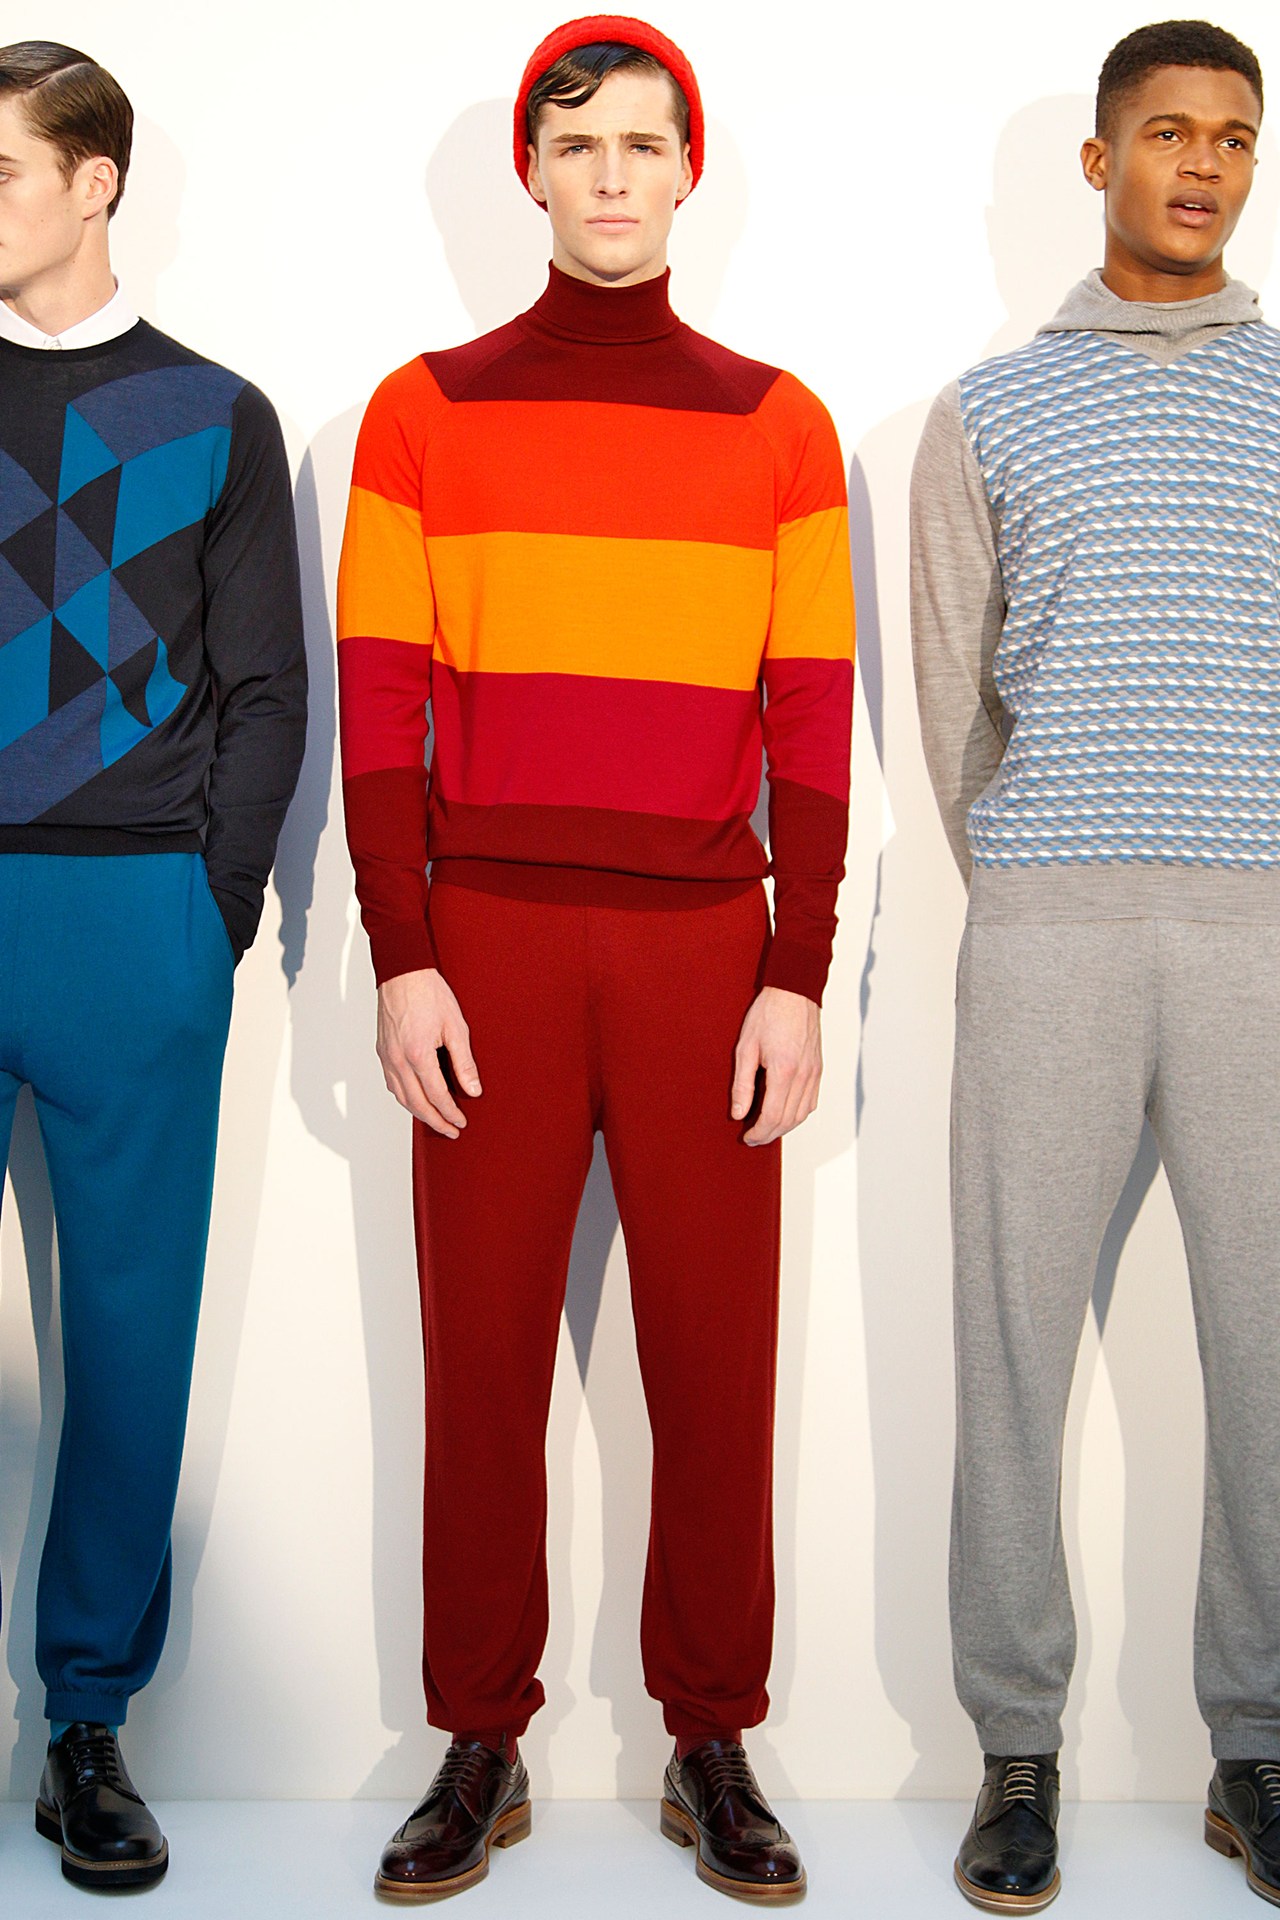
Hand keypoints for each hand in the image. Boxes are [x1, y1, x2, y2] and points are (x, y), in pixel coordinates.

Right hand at [376, 968, 480, 1138]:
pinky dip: (404, 1097)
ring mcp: (386, 1057)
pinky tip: (415, 1099)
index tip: (461, 1122)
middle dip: (435, 1121)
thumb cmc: (429, 993)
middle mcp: (398, 1060)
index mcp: (418, 1055)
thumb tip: (473, 1090)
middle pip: (416, 1103)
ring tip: (435, 1120)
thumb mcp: (456, 1027)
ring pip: (400, 1097)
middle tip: (451, 1131)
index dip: (450, 1113)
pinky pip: (391, 1084)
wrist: (403, 972)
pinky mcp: (381, 1051)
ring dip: (418, 1113)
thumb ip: (464, 1063)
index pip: (437, 1096)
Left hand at [730, 986, 821, 1145]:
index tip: (747, 1137)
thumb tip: (738, 1113)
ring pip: (803, 1114)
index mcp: (784, 1070)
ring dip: (784, 1128)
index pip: (772, 1116)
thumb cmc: (767, 1015)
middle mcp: (804, 1075)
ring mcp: (815, 1073)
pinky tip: (784, 1114)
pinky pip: (812, 1101)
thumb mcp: (745, 1047)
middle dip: (770, 1134)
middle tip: (753, 1139)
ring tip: (766, 1130)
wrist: (795, 992)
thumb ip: (742, 1083)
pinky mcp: (819, 1069)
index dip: (759, 1132)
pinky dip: (798, 1114)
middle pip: (789, 1120)